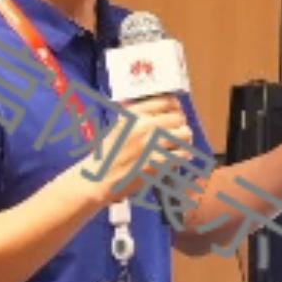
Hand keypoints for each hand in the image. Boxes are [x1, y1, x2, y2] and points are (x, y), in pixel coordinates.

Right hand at [81, 94, 195, 204]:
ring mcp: (151, 145)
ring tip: (181, 144)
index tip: (176, 112)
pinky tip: (179, 157)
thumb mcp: (117, 127)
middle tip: (179, 131)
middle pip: (179, 117)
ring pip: (184, 134)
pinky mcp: (157, 163)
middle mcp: (144, 126)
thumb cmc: (106, 155)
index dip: (175, 106)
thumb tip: (156, 105)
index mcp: (133, 115)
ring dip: (185, 139)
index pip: (166, 101)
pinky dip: (183, 155)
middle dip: (181, 124)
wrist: (97, 180)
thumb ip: (136, 116)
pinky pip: (182, 154)